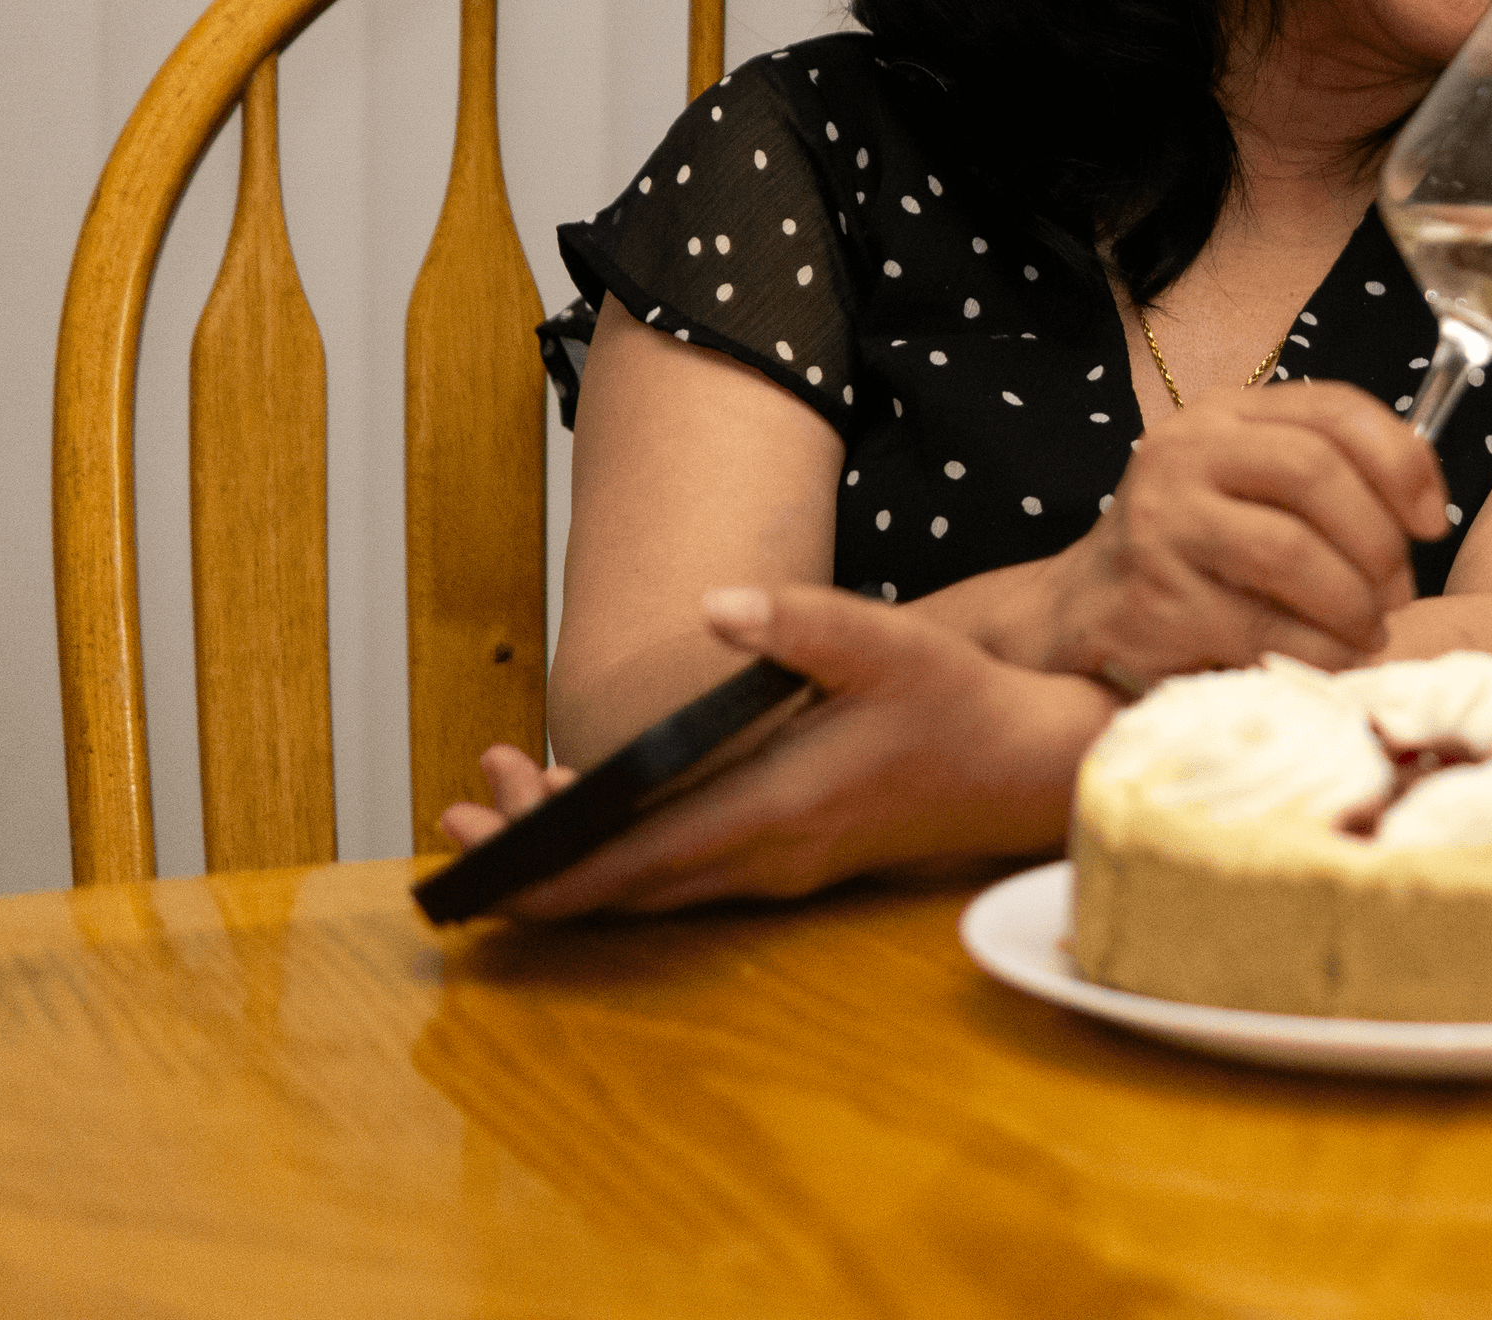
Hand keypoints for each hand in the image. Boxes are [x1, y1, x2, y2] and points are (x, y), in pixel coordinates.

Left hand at [432, 584, 1112, 915]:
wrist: (1029, 766)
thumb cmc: (959, 703)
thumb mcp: (889, 644)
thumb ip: (801, 623)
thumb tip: (715, 605)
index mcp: (774, 810)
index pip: (631, 862)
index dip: (543, 866)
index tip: (471, 856)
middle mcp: (764, 858)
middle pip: (620, 887)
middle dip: (532, 857)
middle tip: (462, 811)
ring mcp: (776, 868)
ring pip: (646, 886)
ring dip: (573, 852)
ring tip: (506, 797)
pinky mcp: (786, 860)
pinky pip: (680, 876)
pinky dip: (621, 852)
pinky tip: (594, 809)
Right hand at [1033, 381, 1454, 687]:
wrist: (1080, 613)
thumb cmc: (1192, 552)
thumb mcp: (1249, 489)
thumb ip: (1326, 477)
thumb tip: (1426, 508)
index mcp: (1223, 416)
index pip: (1334, 409)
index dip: (1403, 463)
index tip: (1434, 524)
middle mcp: (1184, 452)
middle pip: (1316, 472)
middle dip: (1378, 542)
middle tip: (1398, 594)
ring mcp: (1160, 523)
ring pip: (1291, 551)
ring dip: (1352, 603)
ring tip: (1368, 632)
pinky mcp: (1149, 600)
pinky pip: (1260, 626)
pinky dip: (1316, 650)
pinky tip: (1331, 660)